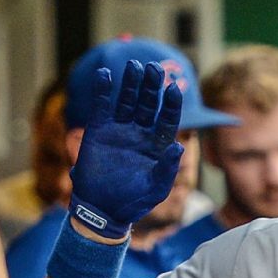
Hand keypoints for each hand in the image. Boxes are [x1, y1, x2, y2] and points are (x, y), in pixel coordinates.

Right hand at [68, 60, 183, 239]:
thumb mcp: (156, 188)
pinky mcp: (99, 130)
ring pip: (127, 100)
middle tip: (154, 68)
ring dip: (131, 83)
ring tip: (134, 66)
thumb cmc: (134, 202)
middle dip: (152, 86)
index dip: (172, 104)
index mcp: (158, 144)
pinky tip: (105, 74)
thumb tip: (178, 146)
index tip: (173, 90)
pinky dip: (103, 90)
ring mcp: (119, 129)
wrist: (103, 211)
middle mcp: (140, 132)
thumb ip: (167, 168)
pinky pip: (102, 106)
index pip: (168, 118)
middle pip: (149, 103)